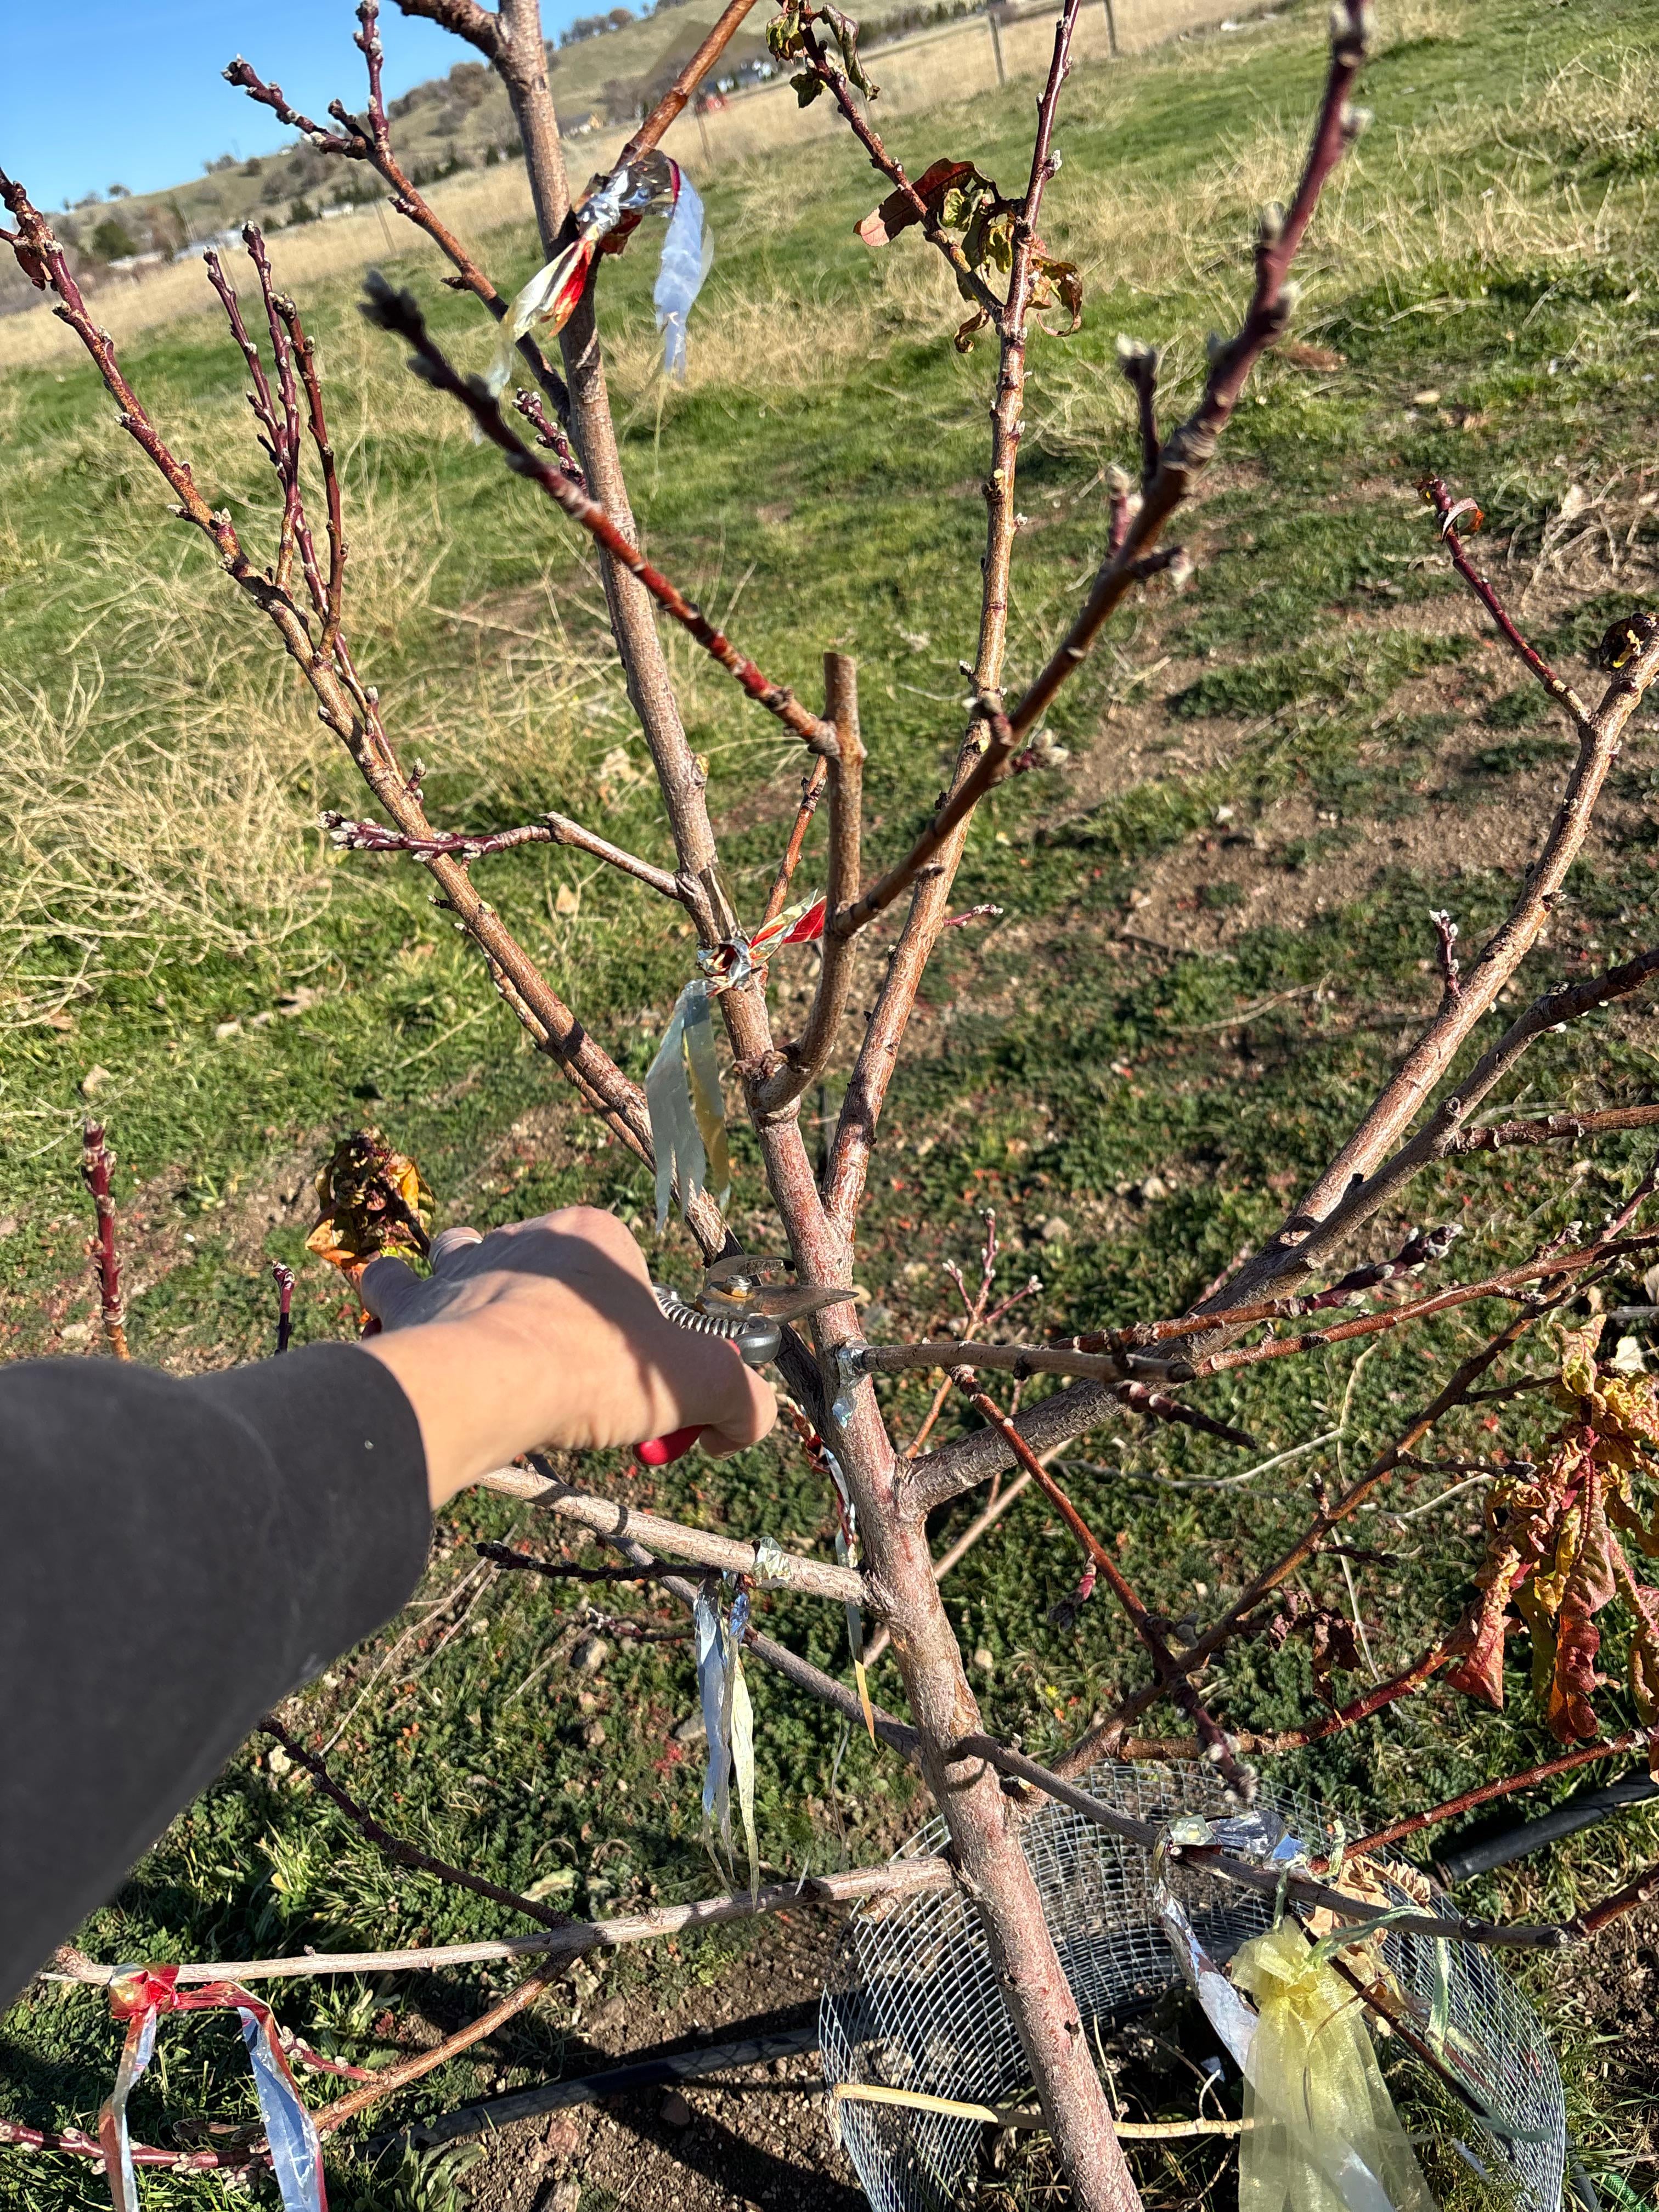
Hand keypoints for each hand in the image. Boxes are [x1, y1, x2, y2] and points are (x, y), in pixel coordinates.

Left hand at [356, 1206, 775, 1506]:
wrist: (487, 1384)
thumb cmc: (593, 1371)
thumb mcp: (702, 1385)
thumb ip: (741, 1404)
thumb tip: (738, 1429)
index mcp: (593, 1236)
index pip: (625, 1275)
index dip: (638, 1333)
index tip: (634, 1392)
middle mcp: (524, 1235)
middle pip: (550, 1270)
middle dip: (559, 1317)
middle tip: (569, 1384)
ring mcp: (461, 1264)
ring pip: (466, 1259)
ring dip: (473, 1288)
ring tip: (487, 1343)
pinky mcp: (411, 1301)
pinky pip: (391, 1285)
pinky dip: (393, 1299)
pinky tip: (399, 1321)